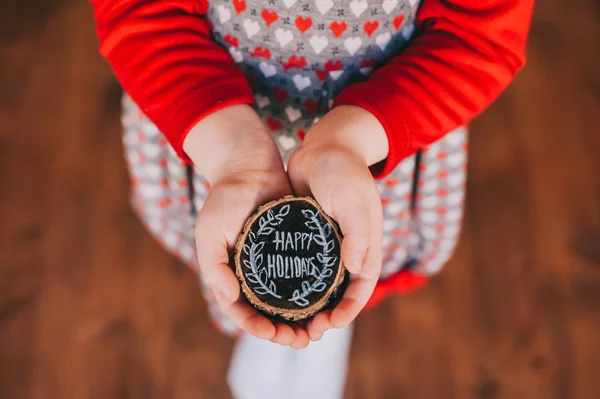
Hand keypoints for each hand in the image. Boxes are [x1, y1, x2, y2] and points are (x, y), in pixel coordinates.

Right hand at [184, 105, 309, 348]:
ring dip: (301, 317)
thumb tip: (229, 298)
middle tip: (302, 340)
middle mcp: (253, 273)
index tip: (274, 334)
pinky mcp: (294, 248)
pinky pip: (305, 274)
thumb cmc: (225, 197)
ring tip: (318, 329)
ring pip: (289, 299)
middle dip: (283, 331)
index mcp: (230, 274)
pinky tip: (328, 300)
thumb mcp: (210, 231)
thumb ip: (213, 265)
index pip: (242, 311)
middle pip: (268, 312)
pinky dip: (313, 291)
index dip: (256, 327)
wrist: (250, 164)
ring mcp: (274, 262)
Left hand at [287, 105, 388, 340]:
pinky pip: (297, 265)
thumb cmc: (344, 170)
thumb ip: (358, 232)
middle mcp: (346, 251)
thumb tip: (356, 267)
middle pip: (337, 294)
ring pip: (315, 284)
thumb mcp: (353, 199)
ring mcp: (324, 245)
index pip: (360, 289)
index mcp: (365, 247)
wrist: (324, 145)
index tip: (329, 326)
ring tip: (286, 322)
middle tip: (304, 333)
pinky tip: (271, 293)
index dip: (348, 311)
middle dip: (324, 316)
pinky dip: (289, 281)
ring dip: (304, 304)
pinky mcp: (304, 236)